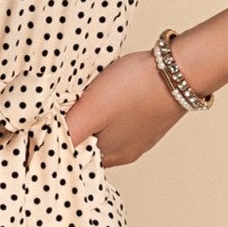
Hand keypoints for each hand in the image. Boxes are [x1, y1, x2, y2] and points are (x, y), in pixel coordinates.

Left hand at [63, 50, 188, 165]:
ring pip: (104, 131)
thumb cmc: (137, 88)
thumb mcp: (91, 109)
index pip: (72, 157)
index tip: (51, 119)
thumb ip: (68, 130)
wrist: (181, 69)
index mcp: (108, 157)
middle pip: (87, 144)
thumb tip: (46, 144)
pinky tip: (110, 92)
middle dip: (75, 127)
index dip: (58, 138)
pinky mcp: (149, 120)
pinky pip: (121, 120)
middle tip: (68, 104)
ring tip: (89, 96)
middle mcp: (125, 153)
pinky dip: (110, 109)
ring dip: (93, 116)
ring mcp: (140, 137)